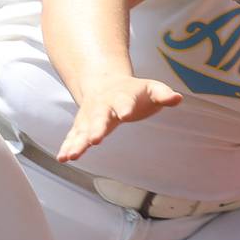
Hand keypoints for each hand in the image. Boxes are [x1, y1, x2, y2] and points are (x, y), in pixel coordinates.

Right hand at [56, 75, 182, 161]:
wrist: (103, 81)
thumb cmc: (133, 91)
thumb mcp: (151, 88)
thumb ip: (163, 94)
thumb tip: (178, 98)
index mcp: (121, 96)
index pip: (124, 102)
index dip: (125, 107)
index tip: (126, 114)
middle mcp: (102, 106)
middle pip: (99, 117)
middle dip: (96, 127)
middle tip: (95, 140)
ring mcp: (89, 116)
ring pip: (82, 130)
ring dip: (77, 143)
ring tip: (71, 156)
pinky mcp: (81, 126)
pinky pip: (73, 136)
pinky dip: (67, 146)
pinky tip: (62, 158)